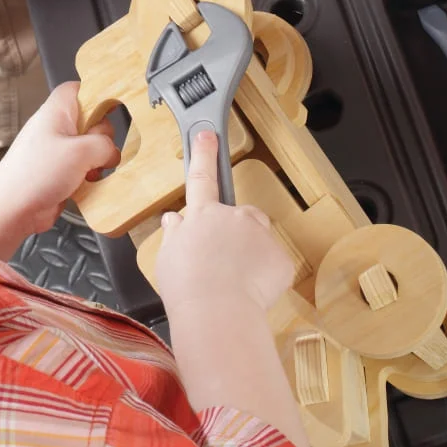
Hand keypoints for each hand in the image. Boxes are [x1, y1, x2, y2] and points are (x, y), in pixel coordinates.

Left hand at [0, 82, 118, 246]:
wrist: (12, 210)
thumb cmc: (34, 175)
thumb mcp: (81, 152)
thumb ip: (105, 145)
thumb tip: (111, 152)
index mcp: (57, 112)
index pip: (80, 89)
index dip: (98, 95)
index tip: (114, 108)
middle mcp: (56, 128)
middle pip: (93, 122)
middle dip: (102, 140)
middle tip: (94, 153)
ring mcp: (58, 151)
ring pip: (91, 149)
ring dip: (97, 163)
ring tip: (88, 174)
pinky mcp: (60, 173)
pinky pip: (84, 169)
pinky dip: (89, 177)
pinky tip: (85, 185)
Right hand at [156, 131, 293, 316]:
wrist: (217, 311)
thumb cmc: (187, 288)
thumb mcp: (167, 258)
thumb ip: (174, 235)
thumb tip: (174, 221)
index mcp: (202, 215)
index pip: (201, 177)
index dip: (202, 153)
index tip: (206, 134)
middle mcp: (233, 217)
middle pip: (239, 213)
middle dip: (235, 229)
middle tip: (222, 259)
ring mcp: (259, 235)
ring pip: (258, 237)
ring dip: (250, 251)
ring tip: (234, 279)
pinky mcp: (279, 257)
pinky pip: (272, 263)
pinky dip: (264, 275)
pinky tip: (248, 291)